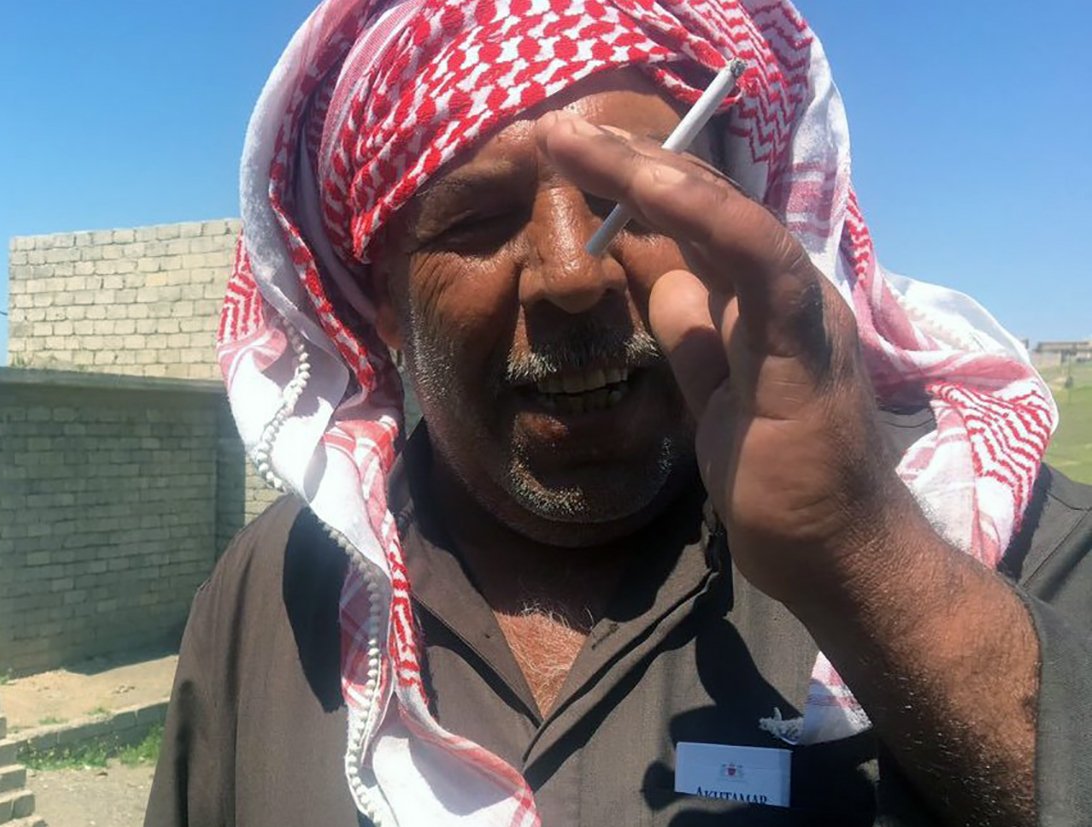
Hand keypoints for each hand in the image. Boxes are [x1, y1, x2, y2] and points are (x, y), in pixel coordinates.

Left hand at [536, 110, 915, 608]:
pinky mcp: (805, 346)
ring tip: (581, 144)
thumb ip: (696, 335)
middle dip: (629, 161)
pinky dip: (707, 217)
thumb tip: (665, 281)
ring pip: (729, 215)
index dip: (637, 183)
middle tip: (558, 132)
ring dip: (651, 172)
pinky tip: (650, 186)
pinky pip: (760, 264)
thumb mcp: (715, 394)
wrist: (834, 555)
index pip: (697, 222)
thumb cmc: (782, 481)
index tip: (572, 159)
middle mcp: (786, 291)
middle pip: (706, 203)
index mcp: (764, 302)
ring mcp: (802, 311)